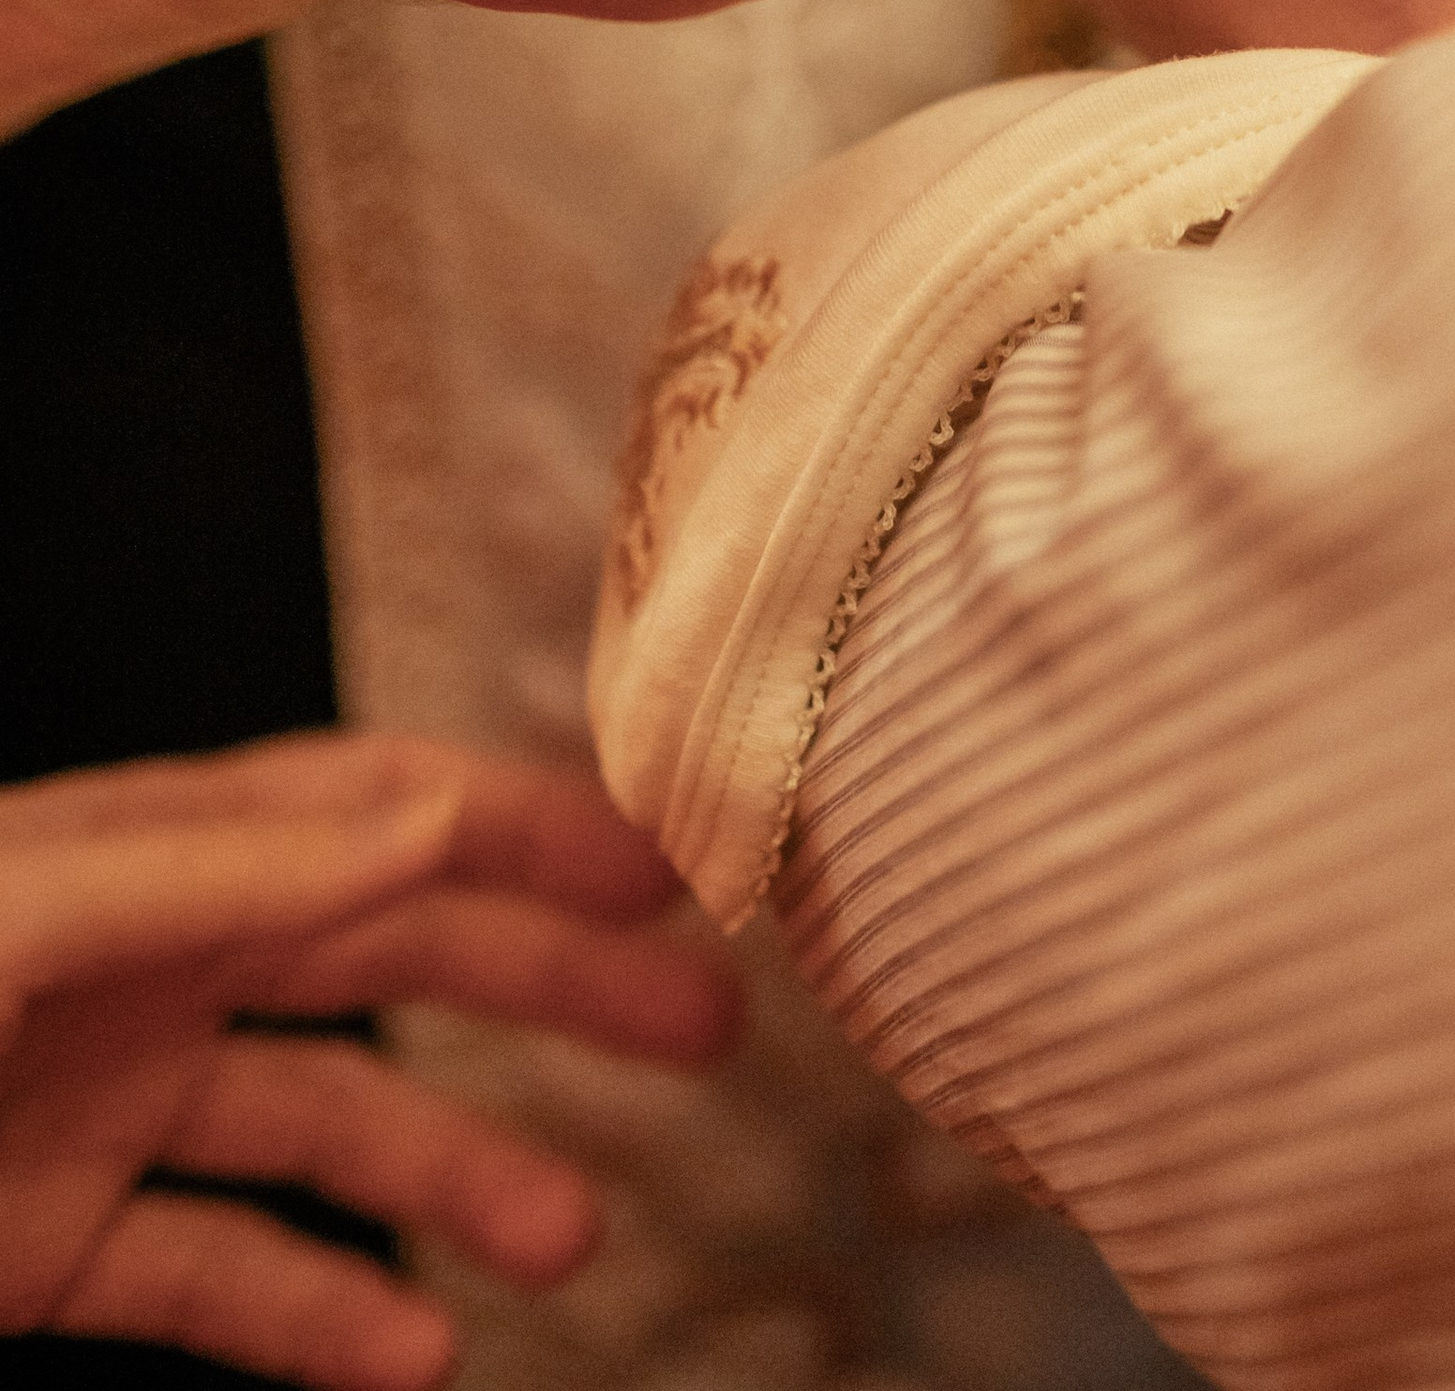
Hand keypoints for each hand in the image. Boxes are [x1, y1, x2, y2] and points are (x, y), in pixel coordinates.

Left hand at [0, 732, 737, 1390]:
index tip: (658, 865)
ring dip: (457, 1175)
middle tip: (698, 1029)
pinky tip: (411, 1357)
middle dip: (546, 987)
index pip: (369, 809)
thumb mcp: (24, 911)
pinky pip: (214, 1277)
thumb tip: (423, 815)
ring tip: (568, 1238)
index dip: (519, 827)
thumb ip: (214, 867)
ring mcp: (97, 1106)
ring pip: (324, 1127)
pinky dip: (319, 1319)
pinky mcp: (48, 1245)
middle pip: (383, 955)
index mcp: (142, 853)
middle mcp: (140, 966)